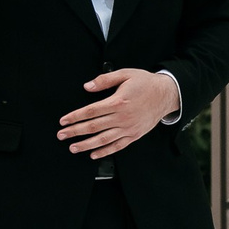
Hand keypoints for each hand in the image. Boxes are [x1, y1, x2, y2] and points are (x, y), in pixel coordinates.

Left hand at [58, 68, 180, 157]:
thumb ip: (104, 80)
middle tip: (61, 135)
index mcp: (118, 102)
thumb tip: (87, 87)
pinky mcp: (134, 135)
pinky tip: (93, 154)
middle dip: (74, 132)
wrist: (166, 94)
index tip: (63, 121)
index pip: (90, 111)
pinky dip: (104, 152)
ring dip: (86, 145)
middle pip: (93, 127)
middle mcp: (121, 118)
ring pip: (103, 140)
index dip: (74, 117)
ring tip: (73, 148)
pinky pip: (117, 146)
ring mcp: (128, 128)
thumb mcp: (125, 74)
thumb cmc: (146, 83)